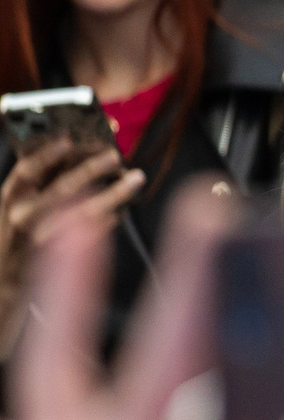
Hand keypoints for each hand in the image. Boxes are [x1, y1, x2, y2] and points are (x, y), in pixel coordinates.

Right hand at [1, 140, 147, 332]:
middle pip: (60, 189)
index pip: (26, 171)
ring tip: (136, 177)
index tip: (68, 139)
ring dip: (114, 193)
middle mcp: (22, 217)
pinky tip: (124, 208)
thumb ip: (41, 180)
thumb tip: (78, 149)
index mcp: (9, 198)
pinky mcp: (62, 257)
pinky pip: (92, 235)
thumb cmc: (15, 234)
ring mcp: (41, 238)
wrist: (5, 280)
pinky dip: (110, 218)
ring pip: (83, 213)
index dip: (47, 154)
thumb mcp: (17, 203)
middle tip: (115, 155)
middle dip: (91, 169)